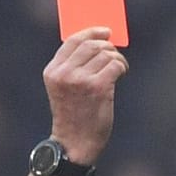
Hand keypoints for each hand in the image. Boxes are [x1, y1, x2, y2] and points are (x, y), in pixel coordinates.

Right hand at [44, 28, 127, 165]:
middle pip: (91, 45)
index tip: (105, 31)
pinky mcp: (98, 87)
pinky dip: (122, 66)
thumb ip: (73, 67)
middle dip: (107, 46)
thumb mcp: (65, 89)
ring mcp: (81, 80)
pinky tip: (122, 73)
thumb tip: (99, 44)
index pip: (72, 41)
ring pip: (106, 54)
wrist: (75, 144)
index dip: (91, 32)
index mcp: (53, 71)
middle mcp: (64, 73)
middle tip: (115, 53)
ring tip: (120, 68)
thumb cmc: (74, 116)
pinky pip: (115, 65)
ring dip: (117, 58)